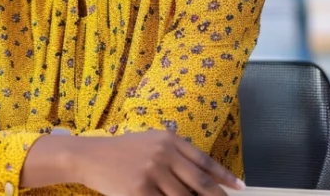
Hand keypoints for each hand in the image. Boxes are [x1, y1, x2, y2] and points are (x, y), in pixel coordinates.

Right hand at [73, 130, 244, 195]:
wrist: (90, 156)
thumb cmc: (123, 151)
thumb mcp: (151, 141)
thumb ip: (176, 153)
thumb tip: (206, 177)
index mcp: (169, 140)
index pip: (204, 161)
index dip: (224, 176)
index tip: (239, 187)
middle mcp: (163, 154)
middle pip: (200, 183)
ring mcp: (151, 173)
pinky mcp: (138, 191)